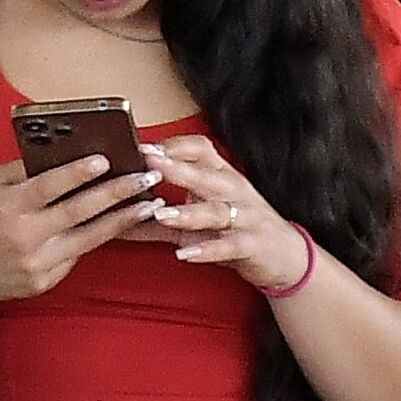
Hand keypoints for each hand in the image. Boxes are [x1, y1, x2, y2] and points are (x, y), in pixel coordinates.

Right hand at [0, 152, 158, 307]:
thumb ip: (20, 171)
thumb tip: (60, 155)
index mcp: (6, 207)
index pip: (49, 186)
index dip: (78, 172)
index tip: (106, 159)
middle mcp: (23, 237)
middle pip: (79, 211)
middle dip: (117, 192)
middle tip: (146, 178)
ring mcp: (36, 263)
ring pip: (89, 238)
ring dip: (122, 219)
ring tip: (148, 204)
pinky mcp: (44, 281)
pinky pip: (76, 256)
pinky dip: (97, 239)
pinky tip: (117, 224)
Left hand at [139, 133, 313, 293]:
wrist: (285, 255)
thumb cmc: (235, 229)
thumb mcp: (198, 219)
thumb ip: (156, 219)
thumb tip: (115, 218)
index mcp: (221, 176)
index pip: (200, 149)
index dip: (174, 146)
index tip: (144, 145)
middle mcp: (234, 191)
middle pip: (205, 175)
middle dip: (176, 168)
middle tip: (147, 162)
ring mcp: (246, 217)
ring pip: (216, 211)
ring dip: (187, 213)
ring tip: (161, 214)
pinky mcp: (253, 244)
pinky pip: (229, 245)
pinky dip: (207, 249)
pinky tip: (184, 254)